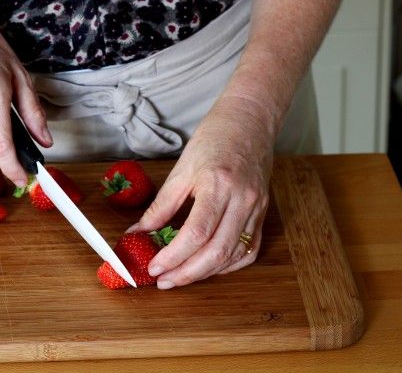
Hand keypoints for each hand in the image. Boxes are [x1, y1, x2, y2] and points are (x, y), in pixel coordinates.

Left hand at [129, 96, 273, 288]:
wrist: (250, 120)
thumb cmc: (214, 138)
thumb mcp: (181, 168)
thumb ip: (161, 205)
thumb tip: (138, 231)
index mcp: (217, 185)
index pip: (196, 233)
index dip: (173, 256)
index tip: (154, 267)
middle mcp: (242, 199)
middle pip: (217, 251)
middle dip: (188, 273)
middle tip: (164, 281)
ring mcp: (257, 207)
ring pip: (235, 254)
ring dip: (207, 273)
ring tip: (181, 277)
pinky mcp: (263, 212)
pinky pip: (250, 248)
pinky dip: (229, 264)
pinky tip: (210, 267)